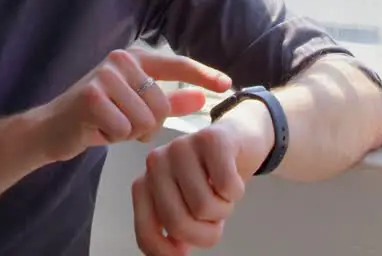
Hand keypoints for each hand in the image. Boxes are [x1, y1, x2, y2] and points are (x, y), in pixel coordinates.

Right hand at [32, 48, 231, 163]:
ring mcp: (104, 75)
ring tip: (108, 125)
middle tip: (122, 124)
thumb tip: (203, 97)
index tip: (227, 84)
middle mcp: (120, 60)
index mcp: (134, 58)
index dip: (203, 74)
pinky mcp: (91, 95)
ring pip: (144, 120)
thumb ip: (170, 102)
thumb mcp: (136, 108)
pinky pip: (124, 129)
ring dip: (129, 133)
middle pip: (161, 106)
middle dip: (147, 126)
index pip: (176, 64)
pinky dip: (113, 137)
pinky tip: (97, 130)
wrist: (51, 129)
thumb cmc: (96, 117)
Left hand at [132, 102, 273, 254]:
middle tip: (215, 218)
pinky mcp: (210, 138)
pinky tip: (232, 176)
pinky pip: (226, 186)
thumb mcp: (186, 207)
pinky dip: (236, 191)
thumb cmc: (209, 179)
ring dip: (224, 209)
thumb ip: (174, 229)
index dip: (166, 253)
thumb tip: (175, 253)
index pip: (146, 234)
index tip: (184, 252)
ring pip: (205, 206)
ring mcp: (180, 147)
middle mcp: (155, 163)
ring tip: (221, 192)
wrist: (237, 139)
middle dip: (206, 233)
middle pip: (178, 223)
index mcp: (144, 184)